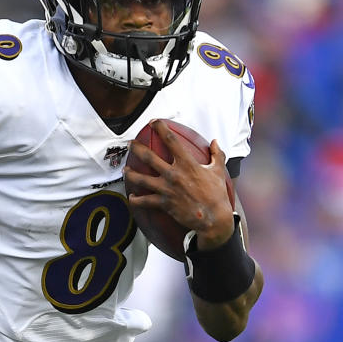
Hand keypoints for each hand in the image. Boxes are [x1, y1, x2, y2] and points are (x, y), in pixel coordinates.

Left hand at [124, 120, 233, 248]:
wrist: (213, 219)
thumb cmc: (216, 195)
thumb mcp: (218, 171)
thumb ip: (216, 154)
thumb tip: (214, 142)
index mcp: (187, 164)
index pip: (171, 141)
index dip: (161, 129)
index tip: (154, 122)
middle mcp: (174, 174)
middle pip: (149, 157)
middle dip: (137, 148)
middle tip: (130, 144)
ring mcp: (167, 189)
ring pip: (142, 179)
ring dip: (131, 174)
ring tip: (124, 170)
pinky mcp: (164, 203)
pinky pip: (145, 201)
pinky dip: (136, 200)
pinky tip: (131, 197)